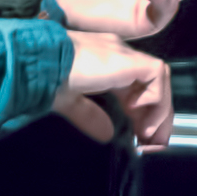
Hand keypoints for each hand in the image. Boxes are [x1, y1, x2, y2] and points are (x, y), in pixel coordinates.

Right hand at [53, 29, 173, 150]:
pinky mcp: (128, 59)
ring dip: (158, 109)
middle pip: (151, 83)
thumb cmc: (43, 77)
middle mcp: (117, 53)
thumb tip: (106, 133)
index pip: (135, 86)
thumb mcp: (69, 102)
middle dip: (156, 114)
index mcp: (104, 62)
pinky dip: (154, 98)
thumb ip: (89, 115)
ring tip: (147, 134)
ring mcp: (123, 53)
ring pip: (158, 78)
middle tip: (153, 142)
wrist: (37, 64)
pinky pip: (157, 75)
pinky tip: (138, 115)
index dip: (142, 111)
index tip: (140, 135)